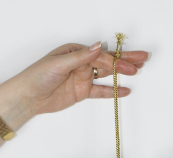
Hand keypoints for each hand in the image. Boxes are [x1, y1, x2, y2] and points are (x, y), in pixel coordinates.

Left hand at [16, 41, 148, 115]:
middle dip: (125, 60)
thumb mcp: (60, 64)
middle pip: (107, 62)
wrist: (29, 97)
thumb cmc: (39, 76)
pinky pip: (100, 91)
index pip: (100, 56)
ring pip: (106, 74)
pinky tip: (125, 91)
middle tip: (143, 59)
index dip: (115, 61)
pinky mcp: (82, 92)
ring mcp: (83, 78)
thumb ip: (81, 58)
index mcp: (76, 52)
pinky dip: (112, 92)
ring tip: (138, 71)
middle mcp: (81, 63)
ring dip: (121, 73)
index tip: (128, 66)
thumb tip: (99, 46)